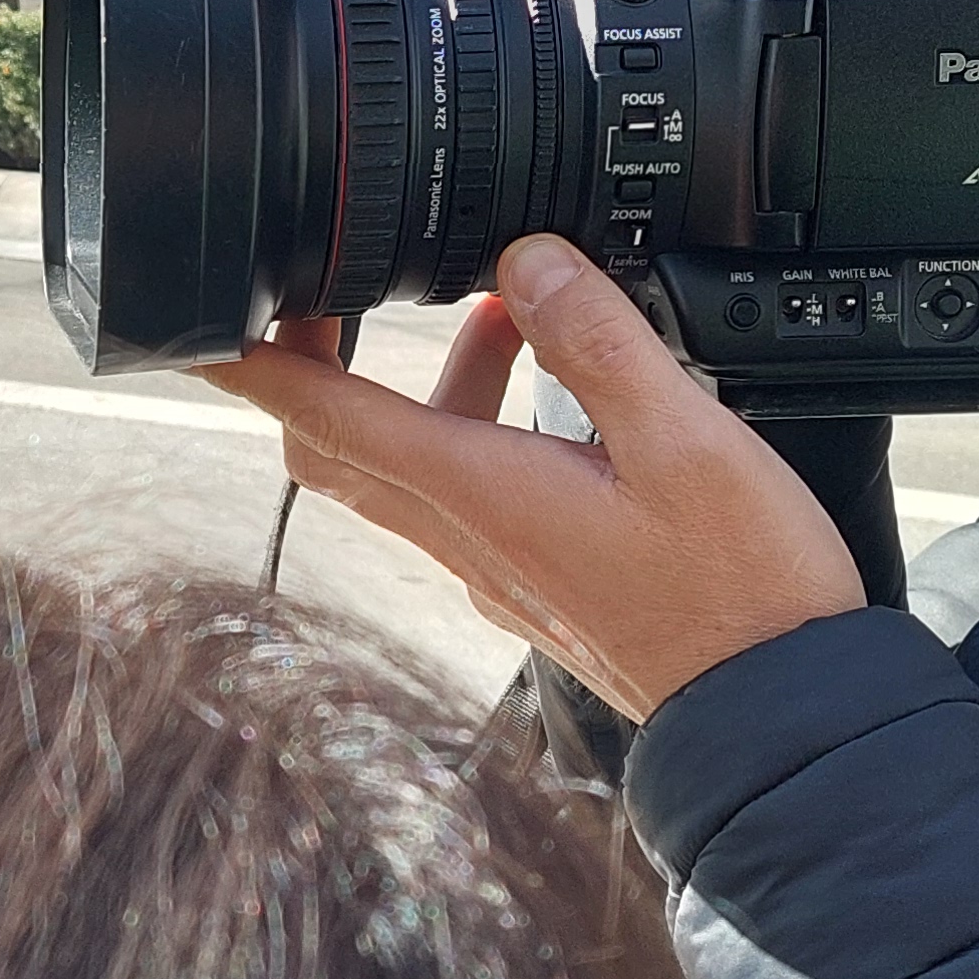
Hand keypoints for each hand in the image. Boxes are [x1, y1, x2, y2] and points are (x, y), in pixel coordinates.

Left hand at [196, 234, 861, 720]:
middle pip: (338, 447)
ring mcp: (496, 571)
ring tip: (507, 313)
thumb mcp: (683, 438)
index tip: (200, 327)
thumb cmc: (740, 592)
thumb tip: (526, 259)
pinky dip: (477, 432)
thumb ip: (598, 341)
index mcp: (480, 494)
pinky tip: (552, 402)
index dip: (253, 366)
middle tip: (342, 295)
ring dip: (430, 384)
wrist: (779, 719)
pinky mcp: (534, 589)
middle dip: (320, 366)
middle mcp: (467, 539)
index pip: (325, 418)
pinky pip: (467, 499)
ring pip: (409, 468)